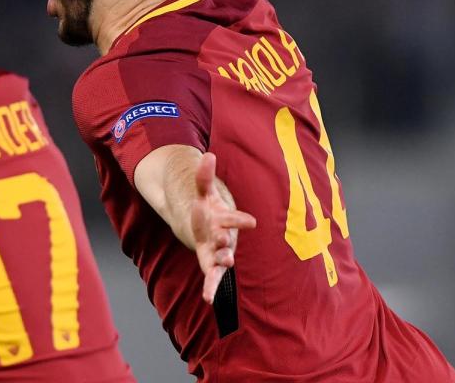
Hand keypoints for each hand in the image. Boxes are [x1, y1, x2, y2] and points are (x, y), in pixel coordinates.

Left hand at [190, 152, 256, 302]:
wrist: (205, 229)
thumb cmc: (208, 211)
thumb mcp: (203, 193)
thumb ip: (204, 177)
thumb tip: (208, 155)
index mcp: (225, 219)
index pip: (234, 218)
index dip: (241, 221)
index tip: (251, 223)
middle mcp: (225, 237)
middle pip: (228, 241)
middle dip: (227, 244)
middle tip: (228, 249)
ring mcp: (219, 253)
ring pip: (223, 260)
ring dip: (223, 263)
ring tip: (225, 266)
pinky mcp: (211, 265)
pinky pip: (213, 278)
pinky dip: (211, 288)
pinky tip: (208, 299)